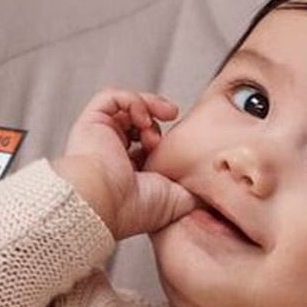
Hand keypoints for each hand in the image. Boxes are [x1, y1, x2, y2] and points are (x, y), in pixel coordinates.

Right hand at [56, 88, 193, 240]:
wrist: (106, 203)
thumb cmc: (134, 209)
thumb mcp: (180, 200)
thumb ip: (196, 190)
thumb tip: (213, 190)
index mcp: (130, 174)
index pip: (149, 146)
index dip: (166, 142)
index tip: (178, 149)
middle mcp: (113, 155)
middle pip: (139, 124)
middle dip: (157, 126)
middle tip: (160, 141)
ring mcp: (101, 137)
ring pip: (127, 108)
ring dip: (149, 109)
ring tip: (156, 122)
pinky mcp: (92, 122)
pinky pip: (112, 97)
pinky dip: (133, 101)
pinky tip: (143, 117)